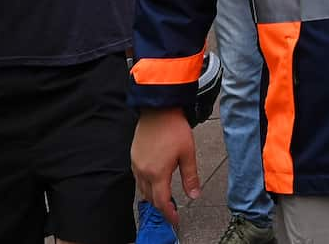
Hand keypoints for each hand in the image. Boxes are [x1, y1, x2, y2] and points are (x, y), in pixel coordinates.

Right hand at [131, 107, 199, 226]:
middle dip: (161, 206)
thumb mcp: (188, 153)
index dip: (168, 214)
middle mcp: (143, 171)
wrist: (158, 108)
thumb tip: (194, 195)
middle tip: (171, 209)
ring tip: (164, 197)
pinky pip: (137, 177)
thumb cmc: (174, 128)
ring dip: (152, 195)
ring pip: (142, 188)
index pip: (161, 202)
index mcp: (157, 173)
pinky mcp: (133, 155)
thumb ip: (190, 177)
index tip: (175, 219)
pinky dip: (145, 184)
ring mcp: (136, 163)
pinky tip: (154, 179)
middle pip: (150, 197)